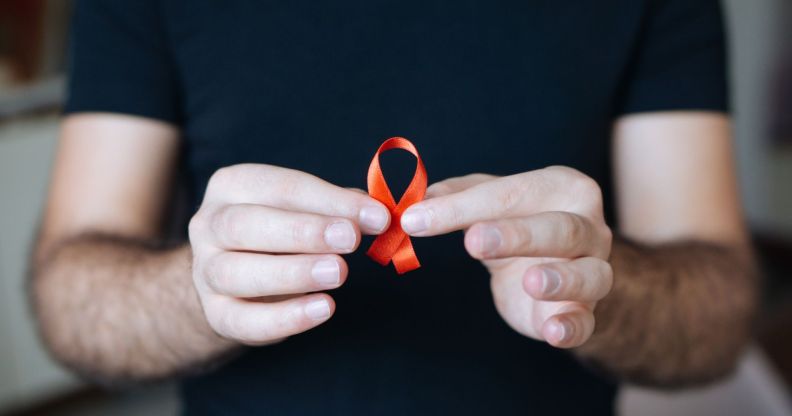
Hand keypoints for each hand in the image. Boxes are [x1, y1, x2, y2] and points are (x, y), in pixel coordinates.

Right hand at [189, 164, 389, 344]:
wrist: (239, 277)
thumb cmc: (280, 232)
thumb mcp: (306, 209)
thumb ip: (340, 209)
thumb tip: (377, 214)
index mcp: (232, 185)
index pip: (281, 187)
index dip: (330, 201)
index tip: (376, 216)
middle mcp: (209, 225)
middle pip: (246, 225)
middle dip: (303, 232)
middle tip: (349, 239)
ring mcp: (204, 271)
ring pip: (237, 272)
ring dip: (292, 272)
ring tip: (338, 273)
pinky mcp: (215, 313)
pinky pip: (244, 320)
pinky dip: (286, 317)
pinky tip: (324, 308)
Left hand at [400, 167, 612, 347]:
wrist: (556, 267)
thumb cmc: (520, 223)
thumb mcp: (489, 202)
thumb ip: (455, 198)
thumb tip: (416, 201)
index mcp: (562, 188)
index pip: (511, 193)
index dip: (461, 206)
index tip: (416, 218)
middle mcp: (588, 227)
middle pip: (560, 228)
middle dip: (517, 235)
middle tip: (473, 241)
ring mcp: (593, 269)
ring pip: (590, 274)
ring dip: (561, 278)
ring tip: (530, 281)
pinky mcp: (584, 311)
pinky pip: (586, 321)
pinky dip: (571, 328)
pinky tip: (552, 331)